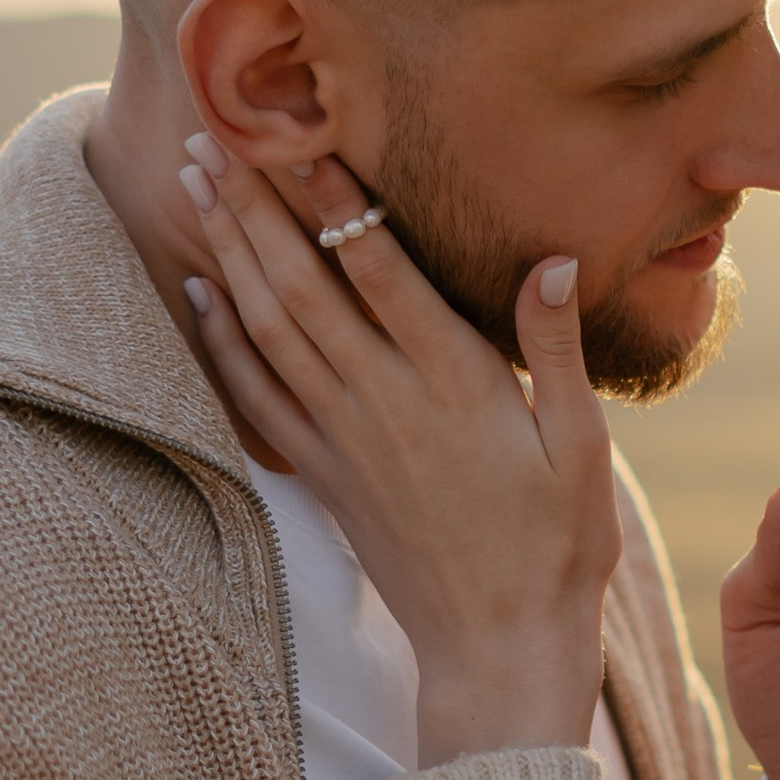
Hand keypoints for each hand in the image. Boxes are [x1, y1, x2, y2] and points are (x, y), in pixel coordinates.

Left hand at [179, 144, 622, 764]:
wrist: (498, 646)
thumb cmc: (558, 544)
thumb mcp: (583, 444)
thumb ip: (553, 348)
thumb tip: (550, 259)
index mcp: (452, 381)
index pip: (377, 267)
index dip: (334, 196)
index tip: (299, 133)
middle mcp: (384, 400)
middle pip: (302, 282)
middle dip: (255, 204)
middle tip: (213, 134)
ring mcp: (343, 438)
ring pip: (269, 326)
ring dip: (228, 250)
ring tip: (196, 184)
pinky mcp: (322, 475)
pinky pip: (256, 395)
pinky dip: (221, 339)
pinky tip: (198, 292)